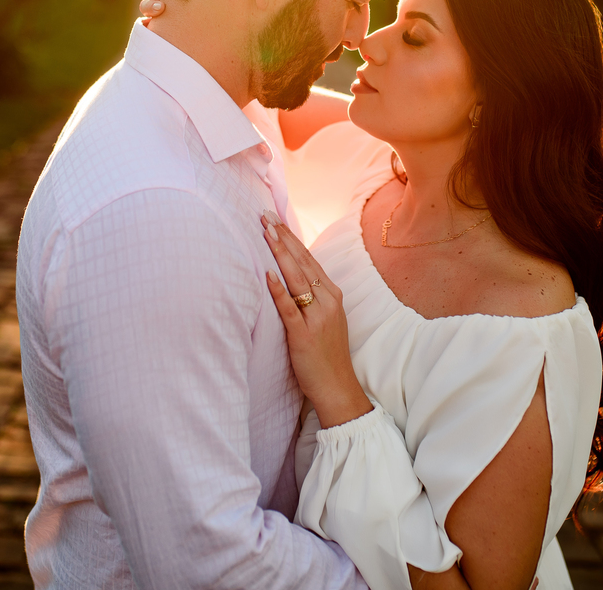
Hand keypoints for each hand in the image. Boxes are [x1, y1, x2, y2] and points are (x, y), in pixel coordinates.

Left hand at [261, 210, 372, 427]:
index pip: (309, 259)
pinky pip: (289, 308)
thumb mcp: (324, 319)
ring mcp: (317, 317)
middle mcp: (328, 301)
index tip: (275, 219)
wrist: (338, 387)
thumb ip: (312, 297)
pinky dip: (278, 290)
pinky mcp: (304, 335)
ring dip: (280, 254)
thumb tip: (289, 276)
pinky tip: (267, 275)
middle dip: (283, 237)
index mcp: (332, 295)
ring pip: (297, 279)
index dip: (291, 238)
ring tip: (266, 233)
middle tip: (265, 216)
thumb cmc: (326, 354)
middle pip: (303, 262)